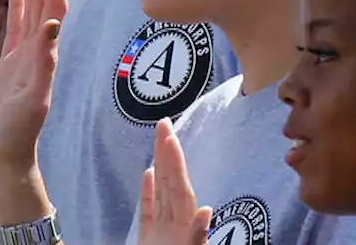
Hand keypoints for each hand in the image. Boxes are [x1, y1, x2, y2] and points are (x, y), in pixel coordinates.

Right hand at [0, 0, 67, 172]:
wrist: (5, 159)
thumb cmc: (18, 135)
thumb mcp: (33, 99)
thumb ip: (43, 63)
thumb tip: (52, 25)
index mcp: (47, 53)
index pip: (54, 4)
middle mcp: (41, 49)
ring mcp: (26, 55)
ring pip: (32, 5)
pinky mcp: (11, 64)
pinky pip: (16, 24)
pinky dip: (19, 1)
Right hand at [138, 117, 212, 244]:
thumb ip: (197, 235)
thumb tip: (207, 210)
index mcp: (185, 225)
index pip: (180, 186)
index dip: (175, 162)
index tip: (171, 137)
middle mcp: (175, 222)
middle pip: (171, 180)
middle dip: (167, 151)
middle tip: (164, 122)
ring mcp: (162, 228)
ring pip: (161, 190)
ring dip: (160, 165)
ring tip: (160, 140)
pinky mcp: (148, 238)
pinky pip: (148, 211)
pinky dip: (148, 192)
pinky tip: (148, 173)